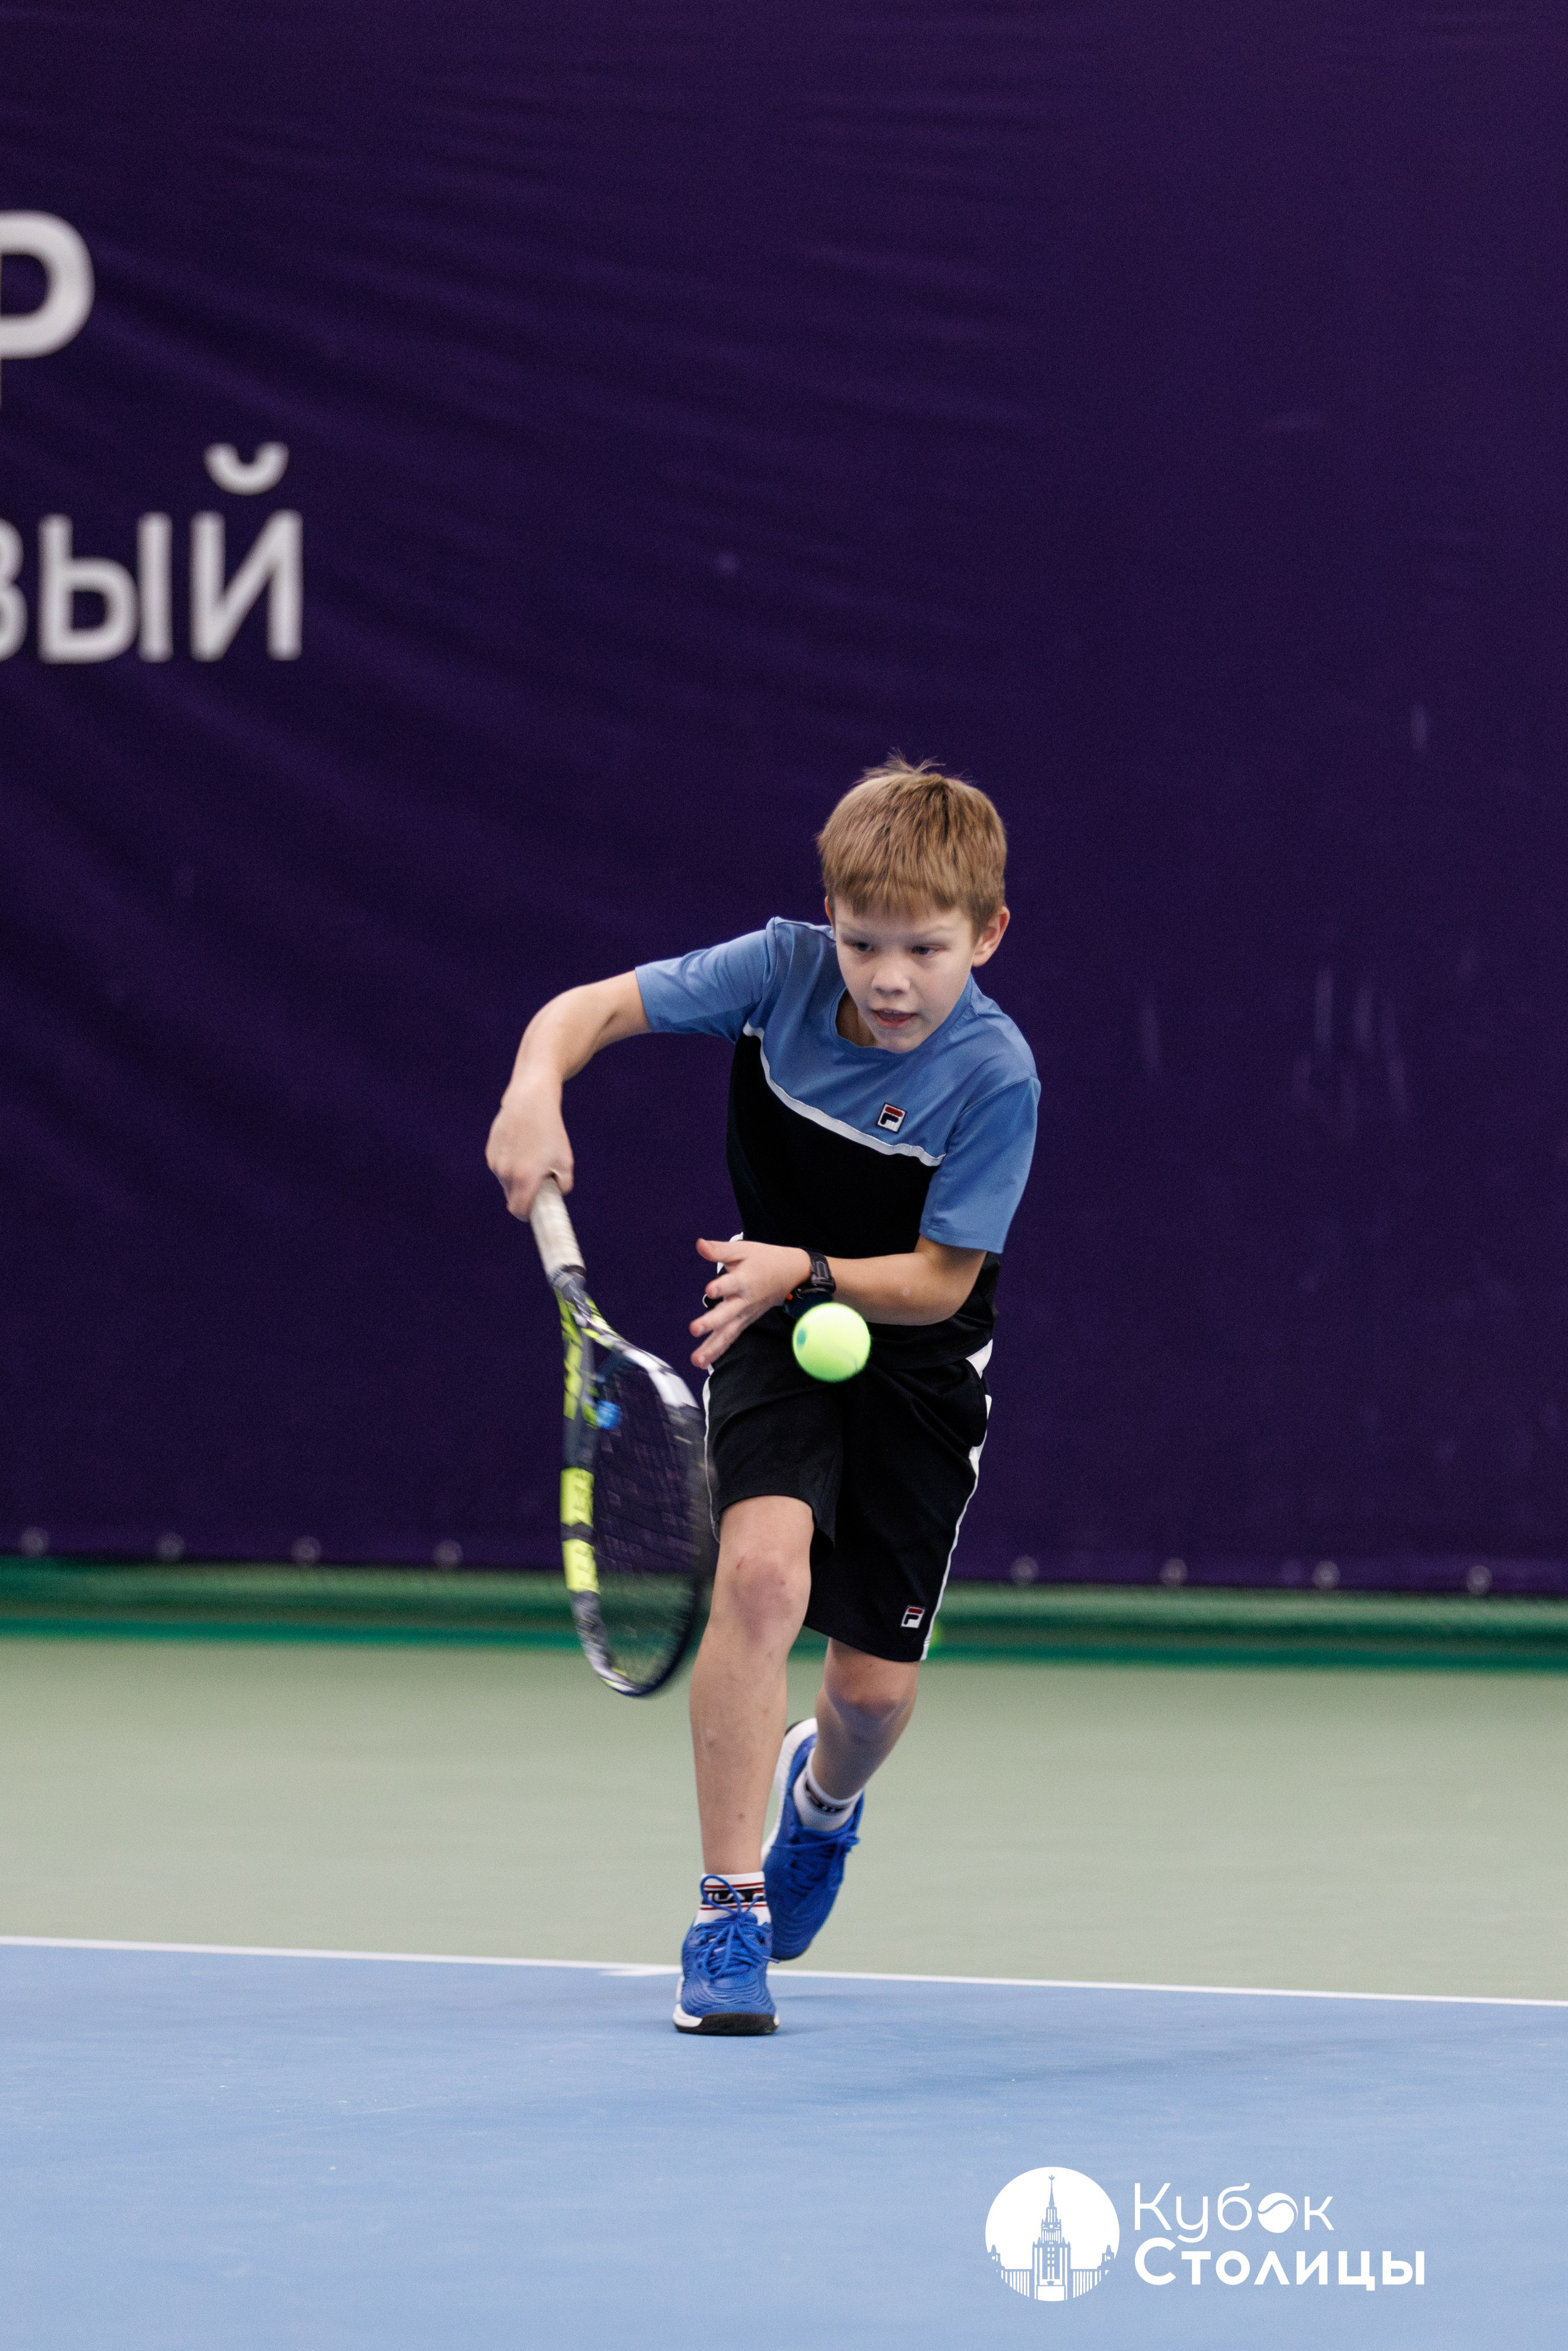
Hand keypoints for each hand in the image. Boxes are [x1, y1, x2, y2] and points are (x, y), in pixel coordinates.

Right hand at [485, 1082, 573, 1219]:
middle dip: (524, 1194)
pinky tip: (521, 1146)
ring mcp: (495, 1161)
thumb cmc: (551, 1131)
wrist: (530, 1101)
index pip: (518, 1211)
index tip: (534, 1212)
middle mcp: (506, 1173)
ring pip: (506, 1180)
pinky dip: (510, 1163)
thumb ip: (563, 1185)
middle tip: (539, 1180)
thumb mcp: (566, 1161)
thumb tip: (556, 1195)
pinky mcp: (490, 1150)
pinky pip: (500, 1166)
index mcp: (524, 1179)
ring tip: (532, 1156)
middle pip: (512, 1196)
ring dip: (517, 1177)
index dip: (526, 1214)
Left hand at [689, 1237, 810, 1369]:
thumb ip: (719, 1250)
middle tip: (695, 1328)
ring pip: (729, 1333)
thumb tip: (699, 1244)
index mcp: (745, 1279)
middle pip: (728, 1313)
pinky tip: (704, 1361)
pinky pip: (730, 1338)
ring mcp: (745, 1314)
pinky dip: (718, 1350)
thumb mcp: (743, 1250)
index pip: (733, 1283)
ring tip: (697, 1360)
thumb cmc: (765, 1260)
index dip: (722, 1286)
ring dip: (712, 1347)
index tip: (710, 1289)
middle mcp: (745, 1300)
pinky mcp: (745, 1322)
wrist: (791, 1274)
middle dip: (711, 1322)